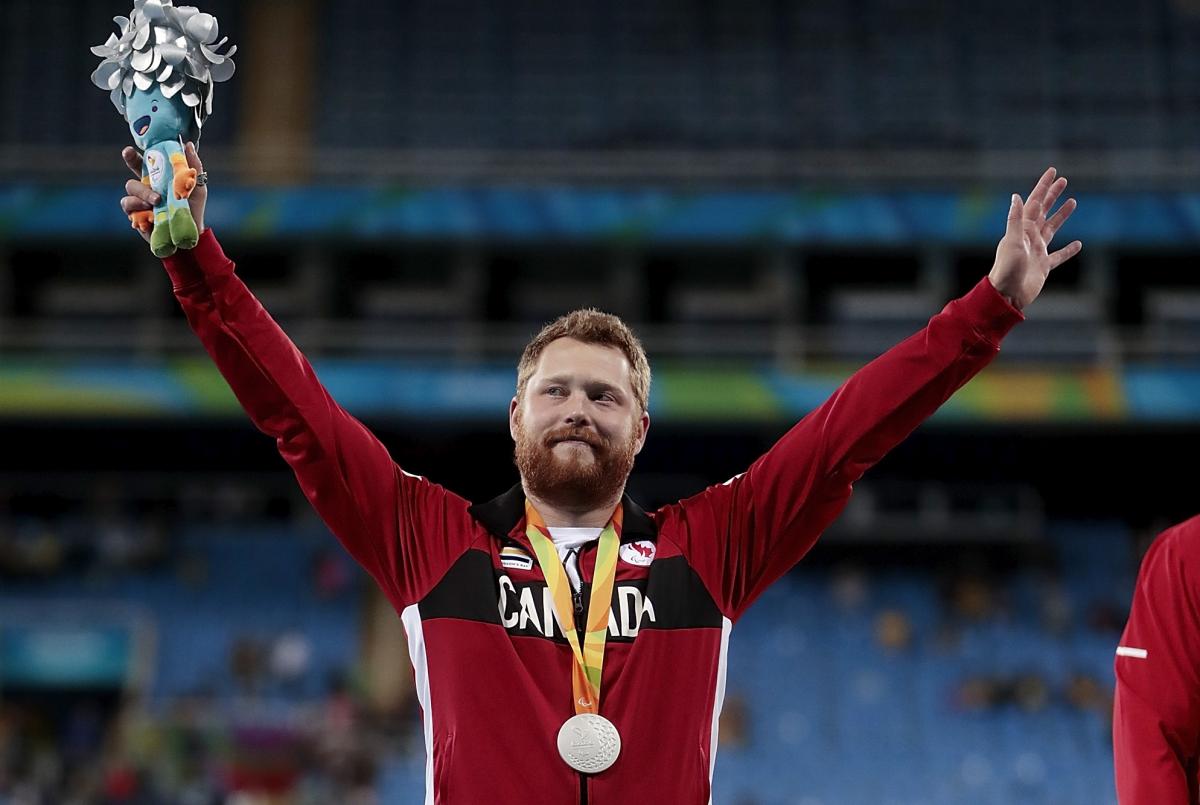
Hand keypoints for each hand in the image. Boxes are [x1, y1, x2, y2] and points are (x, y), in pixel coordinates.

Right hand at [120, 142, 206, 243]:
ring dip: (143, 191)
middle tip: (129, 152)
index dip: (143, 149)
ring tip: (157, 199)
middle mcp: (148, 185)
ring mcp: (140, 198)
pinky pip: (128, 203)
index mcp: (161, 176)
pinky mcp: (135, 213)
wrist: (190, 234)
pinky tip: (148, 210)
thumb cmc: (193, 210)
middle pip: (133, 168)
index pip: (148, 159)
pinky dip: (137, 205)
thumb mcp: (197, 187)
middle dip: (130, 158)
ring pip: (131, 186)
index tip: (138, 142)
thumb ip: (193, 166)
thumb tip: (188, 144)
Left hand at [988, 167, 1081, 310]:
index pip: (1035, 203)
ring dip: (1061, 215)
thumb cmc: (1007, 269)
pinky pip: (1059, 255)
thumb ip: (1015, 220)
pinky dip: (1068, 250)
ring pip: (1052, 229)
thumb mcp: (1011, 242)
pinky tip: (1078, 244)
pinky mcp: (1044, 266)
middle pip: (1044, 211)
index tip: (1053, 172)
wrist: (1007, 295)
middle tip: (1063, 180)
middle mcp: (1030, 237)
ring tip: (1072, 202)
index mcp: (1022, 229)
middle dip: (1053, 195)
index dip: (1044, 187)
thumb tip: (1016, 196)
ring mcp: (1037, 251)